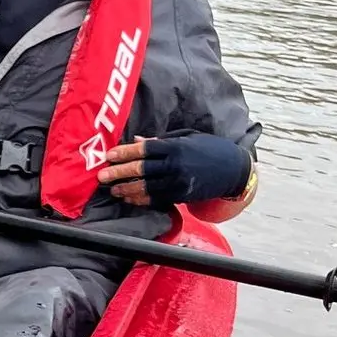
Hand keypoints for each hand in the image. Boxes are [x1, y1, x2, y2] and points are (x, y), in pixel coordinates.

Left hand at [97, 130, 251, 207]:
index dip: (125, 152)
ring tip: (113, 190)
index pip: (145, 149)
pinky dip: (141, 199)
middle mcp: (176, 164)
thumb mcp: (186, 137)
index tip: (109, 155)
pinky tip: (129, 198)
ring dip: (127, 189)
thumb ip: (160, 140)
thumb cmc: (208, 148)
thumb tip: (135, 141)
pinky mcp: (182, 195)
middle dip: (120, 172)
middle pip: (142, 169)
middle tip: (102, 176)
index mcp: (176, 146)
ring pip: (147, 187)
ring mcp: (179, 182)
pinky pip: (157, 198)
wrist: (234, 170)